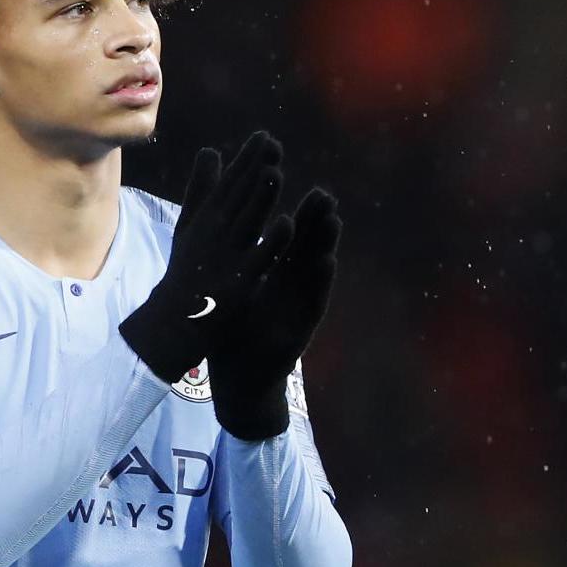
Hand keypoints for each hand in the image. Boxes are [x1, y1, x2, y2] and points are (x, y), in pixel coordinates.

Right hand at [119, 131, 283, 381]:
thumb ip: (202, 188)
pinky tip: (287, 224)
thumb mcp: (190, 224)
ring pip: (246, 223)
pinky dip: (271, 242)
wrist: (174, 319)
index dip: (247, 159)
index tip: (264, 136)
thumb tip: (211, 150)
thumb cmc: (187, 269)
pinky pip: (258, 259)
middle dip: (255, 169)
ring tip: (276, 172)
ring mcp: (226, 256)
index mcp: (207, 217)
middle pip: (238, 197)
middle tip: (273, 143)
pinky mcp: (238, 281)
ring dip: (260, 198)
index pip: (230, 183)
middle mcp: (215, 232)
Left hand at [208, 187, 341, 440]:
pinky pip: (313, 301)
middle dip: (316, 222)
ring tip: (333, 219)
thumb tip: (233, 223)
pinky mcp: (301, 327)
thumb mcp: (236, 288)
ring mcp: (299, 307)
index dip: (299, 214)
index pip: (290, 239)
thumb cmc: (236, 329)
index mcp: (275, 275)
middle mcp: (291, 287)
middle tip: (324, 194)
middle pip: (306, 249)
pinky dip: (321, 281)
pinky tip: (327, 261)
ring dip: (325, 245)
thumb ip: (238, 258)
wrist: (238, 376)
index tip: (311, 190)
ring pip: (314, 270)